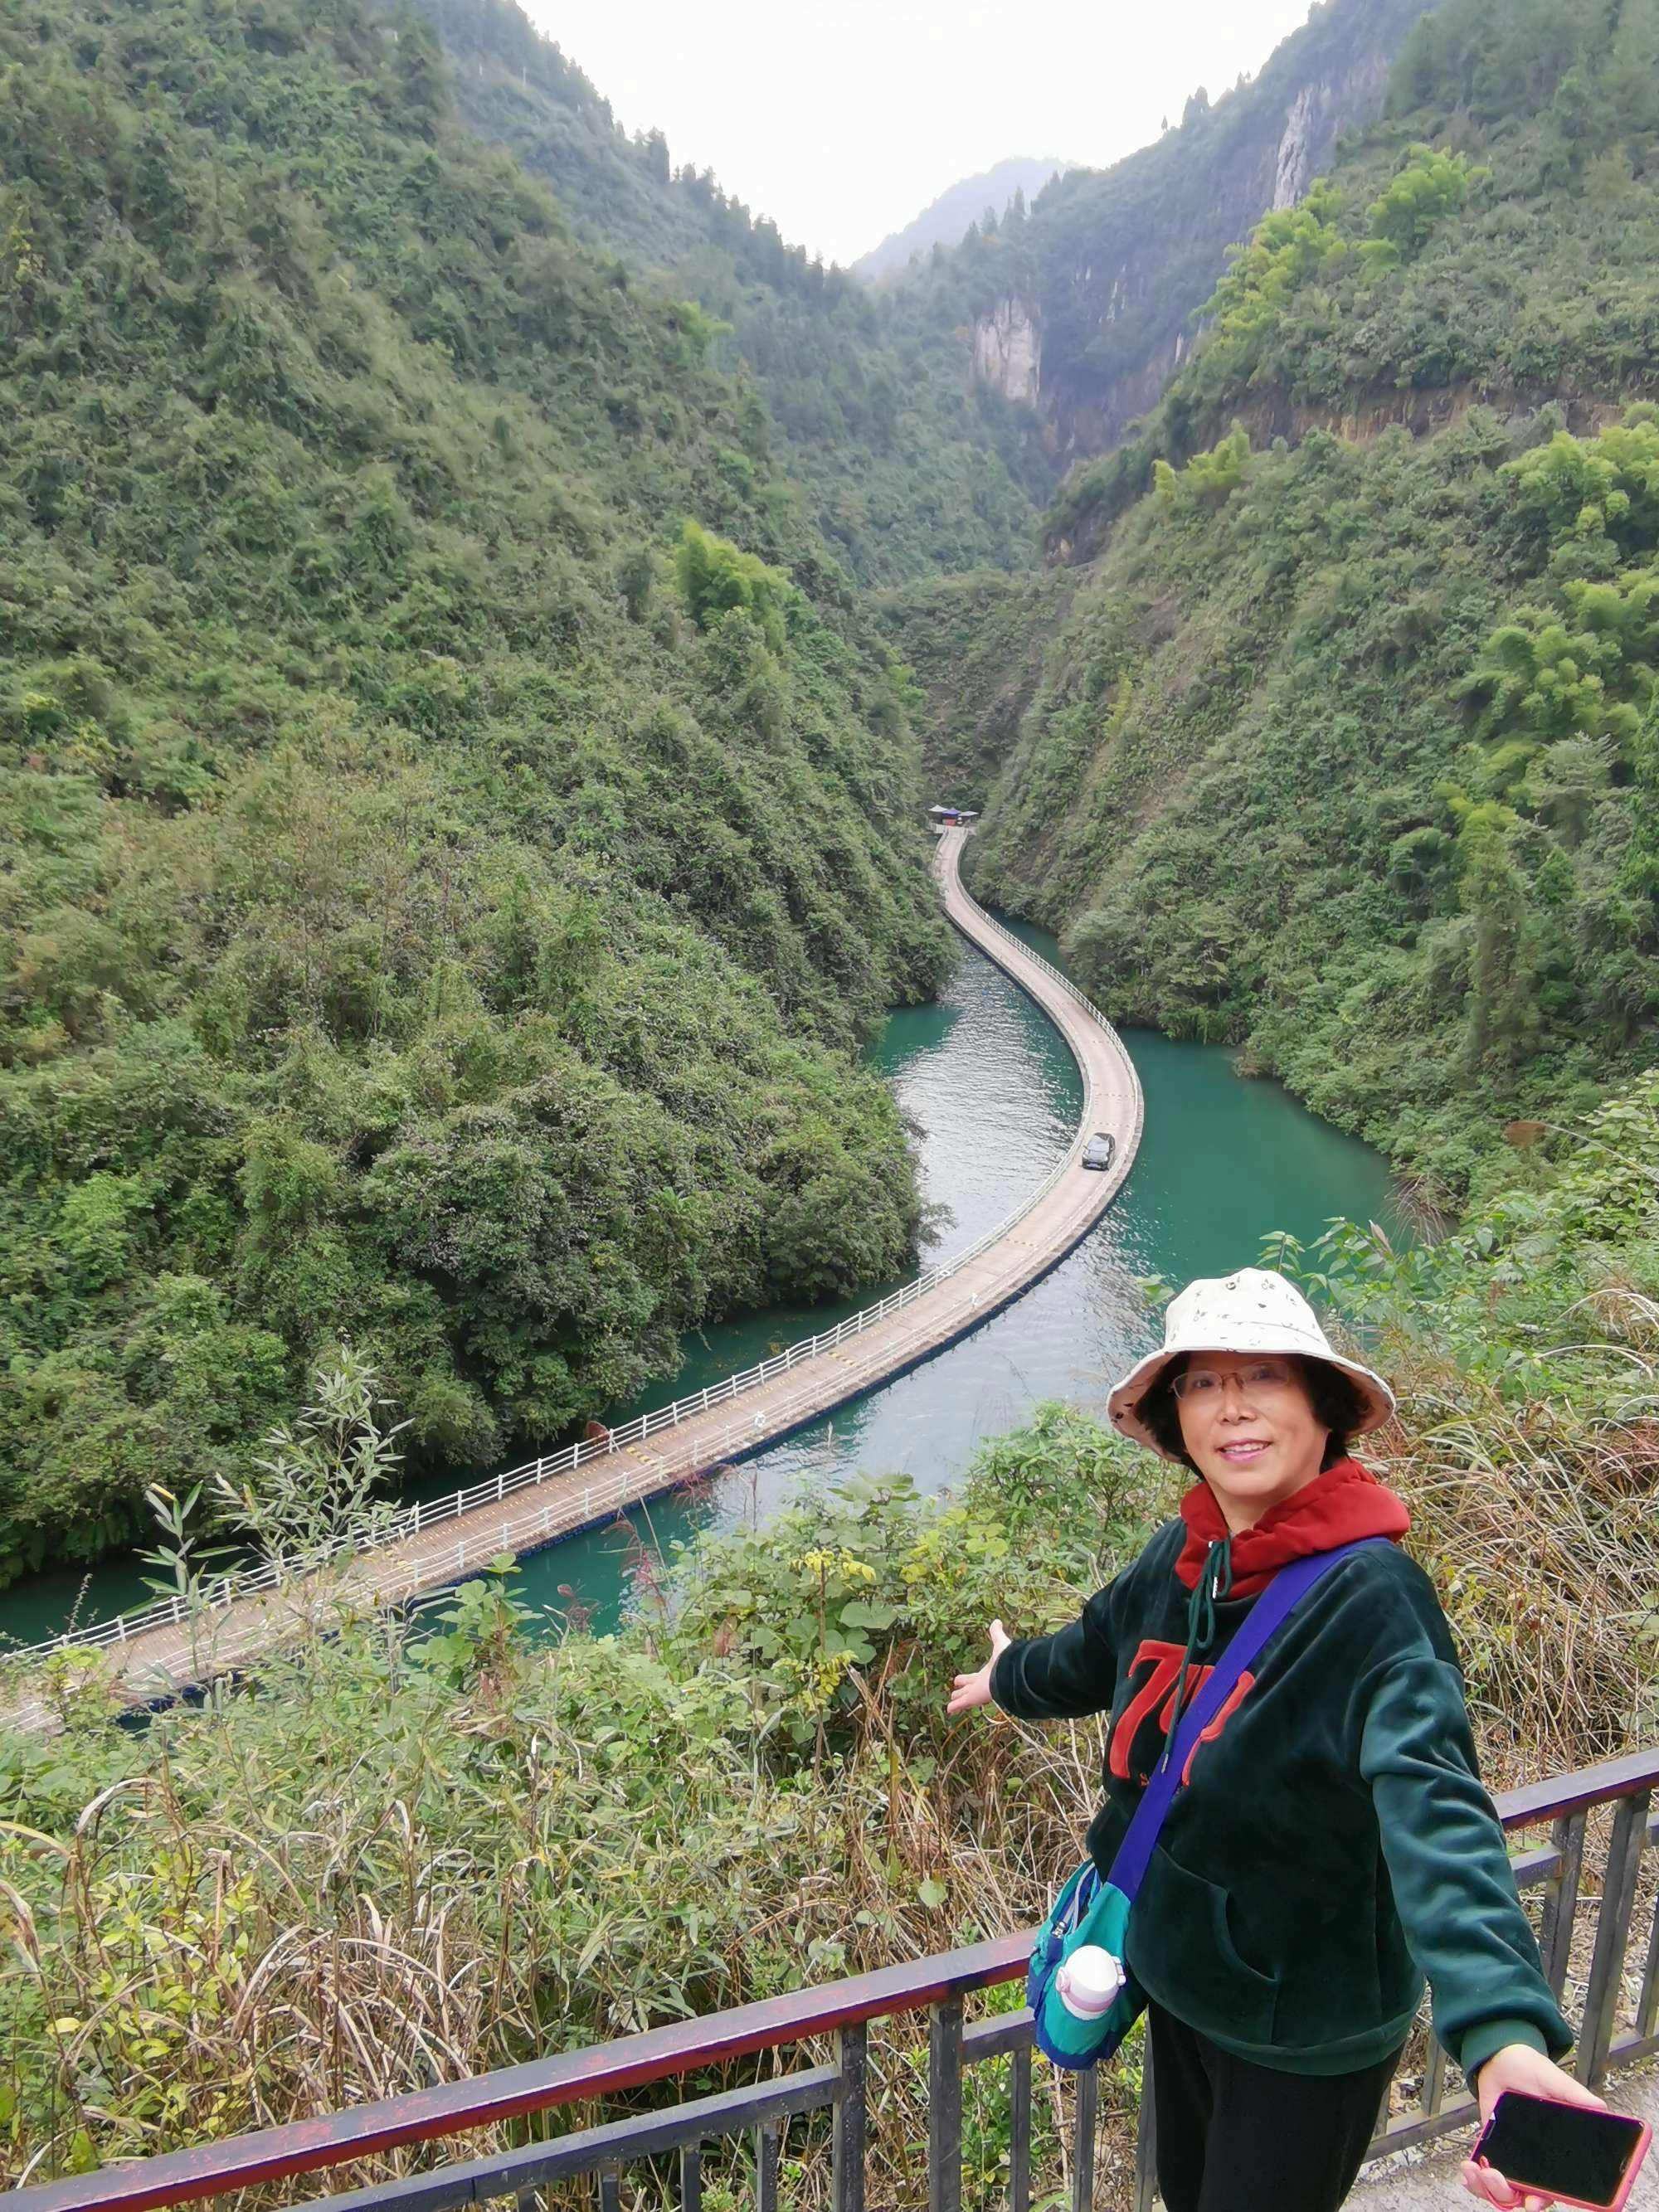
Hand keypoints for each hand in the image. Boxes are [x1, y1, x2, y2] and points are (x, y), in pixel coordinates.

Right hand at [947, 1620, 1011, 1715]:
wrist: (1011, 1673)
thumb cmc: (1007, 1660)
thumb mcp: (999, 1643)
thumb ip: (996, 1634)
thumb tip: (996, 1621)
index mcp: (987, 1674)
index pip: (974, 1677)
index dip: (968, 1679)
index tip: (960, 1680)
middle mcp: (981, 1684)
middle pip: (968, 1689)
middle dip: (962, 1691)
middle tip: (955, 1693)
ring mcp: (977, 1692)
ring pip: (964, 1697)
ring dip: (958, 1700)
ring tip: (950, 1704)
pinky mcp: (974, 1698)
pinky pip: (962, 1703)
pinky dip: (955, 1706)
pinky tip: (948, 1710)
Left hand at [1460, 2043, 1606, 2209]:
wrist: (1499, 2057)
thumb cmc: (1530, 2068)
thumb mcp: (1552, 2078)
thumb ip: (1573, 2094)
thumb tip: (1600, 2107)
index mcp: (1557, 2152)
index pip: (1555, 2187)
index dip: (1544, 2199)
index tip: (1532, 2202)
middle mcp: (1536, 2160)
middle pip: (1525, 2196)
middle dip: (1508, 2194)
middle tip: (1495, 2176)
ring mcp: (1512, 2155)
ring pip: (1503, 2191)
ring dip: (1488, 2187)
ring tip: (1478, 2171)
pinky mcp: (1492, 2146)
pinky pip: (1484, 2174)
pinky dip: (1474, 2179)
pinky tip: (1468, 2170)